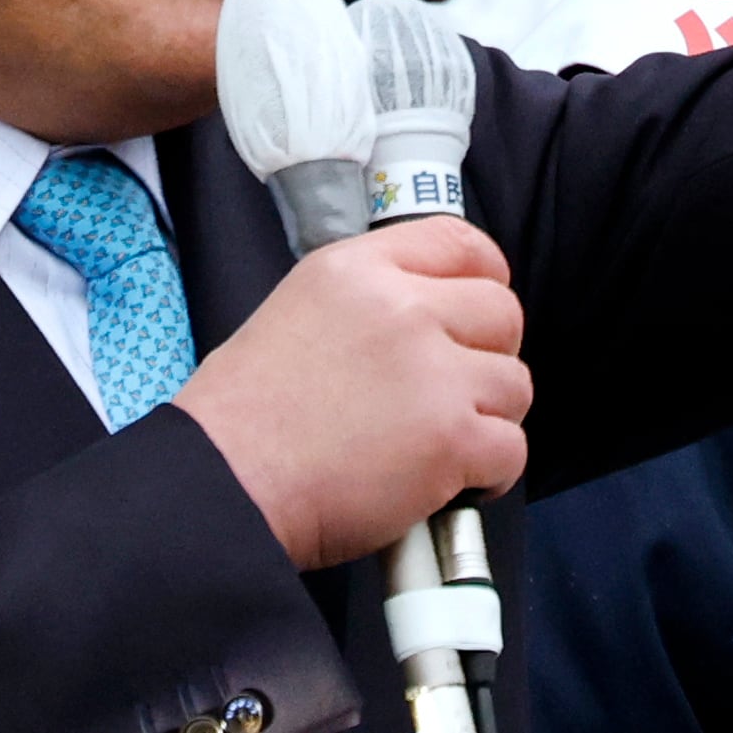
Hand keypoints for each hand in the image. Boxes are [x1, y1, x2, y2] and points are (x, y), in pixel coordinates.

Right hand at [177, 217, 529, 570]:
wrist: (217, 489)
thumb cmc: (243, 421)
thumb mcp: (296, 313)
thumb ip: (372, 300)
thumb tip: (433, 313)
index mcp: (360, 271)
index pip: (460, 243)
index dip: (486, 278)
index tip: (481, 312)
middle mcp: (404, 310)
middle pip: (503, 313)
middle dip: (488, 356)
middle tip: (455, 392)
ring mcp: (433, 374)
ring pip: (514, 384)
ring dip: (489, 418)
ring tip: (441, 444)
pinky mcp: (450, 438)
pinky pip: (511, 448)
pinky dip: (491, 473)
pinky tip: (456, 484)